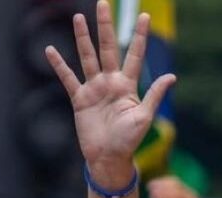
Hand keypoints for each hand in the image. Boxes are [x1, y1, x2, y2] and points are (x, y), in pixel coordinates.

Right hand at [45, 1, 175, 179]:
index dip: (139, 36)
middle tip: (103, 4)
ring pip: (87, 57)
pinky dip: (59, 65)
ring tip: (78, 18)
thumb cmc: (129, 141)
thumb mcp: (144, 117)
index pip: (134, 55)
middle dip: (105, 26)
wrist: (109, 158)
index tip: (144, 16)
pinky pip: (68, 78)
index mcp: (128, 85)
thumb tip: (171, 77)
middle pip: (107, 48)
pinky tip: (50, 50)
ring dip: (82, 38)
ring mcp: (94, 89)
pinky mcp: (80, 99)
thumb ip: (155, 95)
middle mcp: (111, 82)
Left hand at [147, 176, 203, 197]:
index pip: (175, 181)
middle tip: (149, 190)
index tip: (149, 184)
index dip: (161, 181)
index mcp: (189, 192)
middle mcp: (191, 196)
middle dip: (161, 186)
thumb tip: (153, 191)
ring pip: (176, 195)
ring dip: (163, 195)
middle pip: (175, 186)